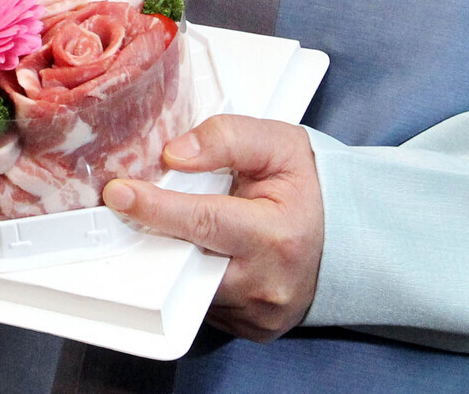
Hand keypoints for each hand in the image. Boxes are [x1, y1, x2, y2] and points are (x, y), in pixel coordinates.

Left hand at [103, 116, 323, 342]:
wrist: (349, 234)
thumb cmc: (311, 186)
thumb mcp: (278, 143)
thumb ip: (226, 139)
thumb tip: (174, 155)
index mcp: (276, 234)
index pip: (202, 221)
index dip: (155, 208)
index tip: (119, 194)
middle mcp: (265, 282)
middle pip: (186, 259)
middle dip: (157, 233)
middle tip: (138, 206)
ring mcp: (257, 314)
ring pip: (189, 285)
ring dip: (178, 254)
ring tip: (192, 223)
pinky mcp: (251, 329)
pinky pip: (204, 303)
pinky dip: (197, 274)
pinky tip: (211, 249)